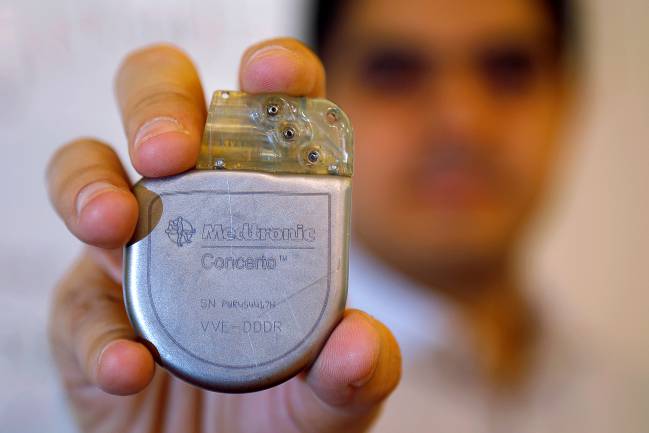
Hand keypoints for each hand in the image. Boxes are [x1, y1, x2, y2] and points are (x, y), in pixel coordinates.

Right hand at [46, 39, 400, 432]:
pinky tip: (130, 365)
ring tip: (114, 222)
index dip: (272, 74)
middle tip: (170, 151)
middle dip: (159, 107)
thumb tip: (358, 345)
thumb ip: (355, 373)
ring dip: (90, 184)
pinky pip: (75, 301)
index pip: (267, 113)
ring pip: (87, 170)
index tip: (273, 75)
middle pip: (162, 109)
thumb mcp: (331, 395)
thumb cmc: (281, 410)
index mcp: (264, 202)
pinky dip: (98, 332)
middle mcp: (195, 208)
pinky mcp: (86, 311)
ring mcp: (134, 254)